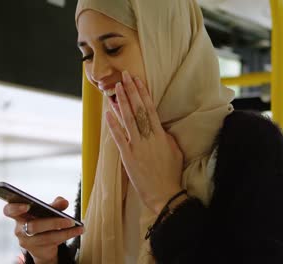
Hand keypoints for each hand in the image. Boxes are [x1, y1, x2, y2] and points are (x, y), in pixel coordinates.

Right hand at [3, 197, 83, 263]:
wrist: (44, 245)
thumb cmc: (44, 221)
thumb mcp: (49, 211)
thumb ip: (56, 205)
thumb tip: (64, 202)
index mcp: (19, 215)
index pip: (8, 210)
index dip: (15, 208)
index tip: (27, 205)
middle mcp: (20, 229)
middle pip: (33, 226)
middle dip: (53, 222)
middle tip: (69, 220)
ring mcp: (27, 241)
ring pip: (45, 237)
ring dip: (64, 231)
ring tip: (76, 225)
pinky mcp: (37, 250)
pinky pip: (53, 242)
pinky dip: (68, 234)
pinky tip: (78, 230)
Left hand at [106, 70, 183, 213]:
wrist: (165, 193)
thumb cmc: (171, 172)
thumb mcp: (175, 150)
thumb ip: (166, 136)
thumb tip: (158, 126)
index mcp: (161, 134)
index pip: (150, 109)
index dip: (143, 93)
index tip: (138, 80)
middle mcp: (148, 137)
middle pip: (138, 110)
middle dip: (131, 91)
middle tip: (125, 76)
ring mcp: (137, 146)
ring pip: (127, 120)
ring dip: (121, 103)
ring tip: (116, 88)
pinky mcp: (128, 156)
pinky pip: (119, 137)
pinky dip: (113, 125)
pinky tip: (108, 113)